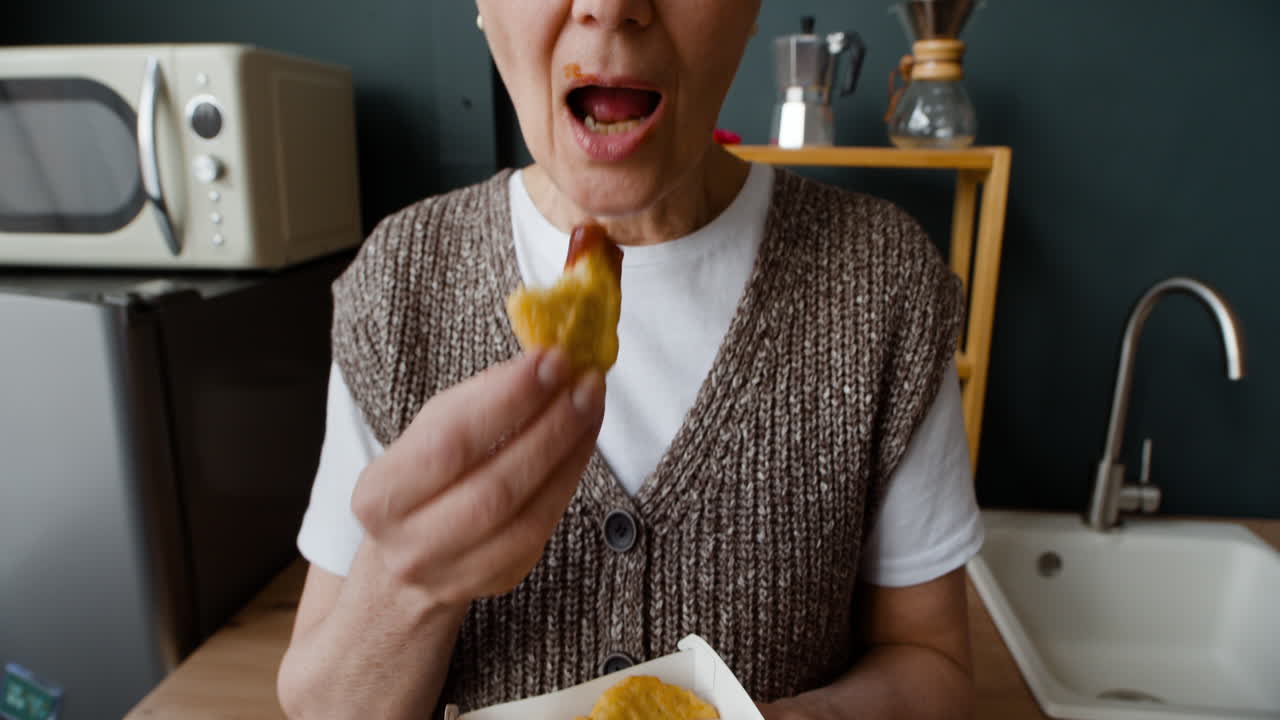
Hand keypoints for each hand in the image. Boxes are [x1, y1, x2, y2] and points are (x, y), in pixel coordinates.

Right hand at [350, 348, 604, 609]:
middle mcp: (411, 542)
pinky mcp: (497, 580)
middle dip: (549, 427)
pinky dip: (569, 480)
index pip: (450, 442)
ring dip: (568, 453)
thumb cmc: (423, 481)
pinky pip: (543, 529)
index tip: (549, 361)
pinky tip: (582, 443)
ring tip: (590, 407)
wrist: (408, 558)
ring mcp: (456, 571)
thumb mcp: (428, 434)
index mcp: (381, 495)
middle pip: (495, 484)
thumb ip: (475, 401)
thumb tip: (537, 366)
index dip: (507, 400)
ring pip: (527, 513)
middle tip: (584, 384)